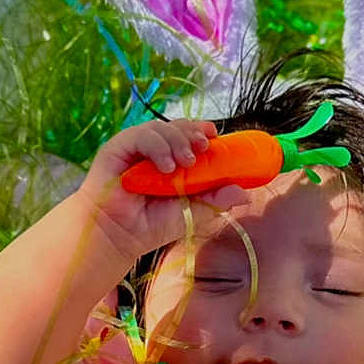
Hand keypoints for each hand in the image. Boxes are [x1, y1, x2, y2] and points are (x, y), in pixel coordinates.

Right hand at [77, 118, 247, 260]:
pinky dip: (157, 147)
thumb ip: (216, 200)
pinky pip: (141, 136)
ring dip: (177, 141)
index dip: (201, 131)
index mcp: (171, 160)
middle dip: (193, 133)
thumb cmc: (151, 225)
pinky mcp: (118, 148)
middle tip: (204, 147)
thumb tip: (246, 193)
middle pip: (177, 126)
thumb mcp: (192, 212)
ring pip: (161, 128)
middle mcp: (154, 150)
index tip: (214, 135)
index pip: (188, 135)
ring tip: (185, 163)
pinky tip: (166, 166)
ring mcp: (135, 148)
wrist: (118, 236)